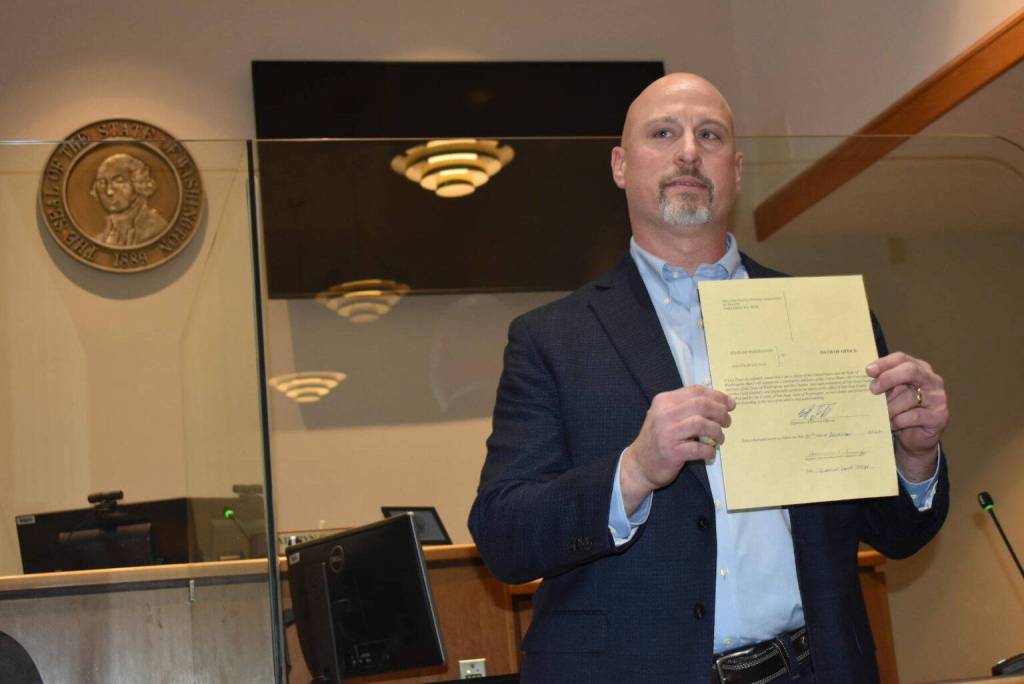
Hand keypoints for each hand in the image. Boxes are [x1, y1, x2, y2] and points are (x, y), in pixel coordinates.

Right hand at [621, 386, 734, 513]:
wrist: (639, 464)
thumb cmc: (658, 439)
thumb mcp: (667, 417)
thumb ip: (687, 408)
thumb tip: (720, 403)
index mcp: (664, 401)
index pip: (695, 391)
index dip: (717, 396)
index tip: (730, 404)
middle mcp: (664, 414)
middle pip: (701, 404)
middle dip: (720, 412)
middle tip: (727, 421)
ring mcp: (667, 433)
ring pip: (701, 424)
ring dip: (716, 431)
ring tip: (719, 438)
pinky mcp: (672, 451)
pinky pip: (698, 448)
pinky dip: (709, 450)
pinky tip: (710, 453)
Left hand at [867, 352, 948, 481]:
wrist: (916, 438)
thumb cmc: (901, 411)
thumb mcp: (892, 394)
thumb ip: (883, 384)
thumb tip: (863, 380)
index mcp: (919, 369)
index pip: (902, 358)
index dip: (884, 363)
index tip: (868, 371)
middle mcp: (932, 380)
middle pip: (910, 371)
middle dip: (888, 378)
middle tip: (873, 390)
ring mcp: (938, 398)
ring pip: (908, 397)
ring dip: (890, 407)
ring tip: (881, 414)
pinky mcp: (939, 416)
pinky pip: (913, 416)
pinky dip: (897, 421)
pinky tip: (891, 425)